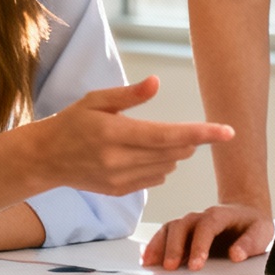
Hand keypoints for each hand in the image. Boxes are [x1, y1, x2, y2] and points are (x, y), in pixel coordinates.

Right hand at [34, 77, 234, 197]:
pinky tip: (143, 156)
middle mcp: (118, 160)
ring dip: (174, 153)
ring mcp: (119, 179)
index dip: (201, 133)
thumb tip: (157, 83)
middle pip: (174, 152)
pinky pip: (155, 179)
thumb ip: (128, 94)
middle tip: (183, 129)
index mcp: (114, 133)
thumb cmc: (72, 122)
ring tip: (153, 140)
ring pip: (168, 167)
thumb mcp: (96, 100)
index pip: (168, 135)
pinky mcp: (119, 191)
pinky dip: (160, 166)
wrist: (46, 158)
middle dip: (188, 140)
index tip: (228, 131)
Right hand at [143, 203, 274, 269]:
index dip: (199, 245)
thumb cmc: (251, 225)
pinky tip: (147, 259)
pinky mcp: (182, 232)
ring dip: (159, 246)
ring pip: (169, 229)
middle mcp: (200, 217)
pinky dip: (154, 246)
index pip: (206, 227)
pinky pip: (164, 235)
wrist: (244, 214)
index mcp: (220, 215)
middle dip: (175, 247)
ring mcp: (189, 223)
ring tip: (151, 265)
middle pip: (182, 226)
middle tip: (170, 267)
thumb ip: (250, 243)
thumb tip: (236, 255)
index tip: (197, 265)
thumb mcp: (261, 232)